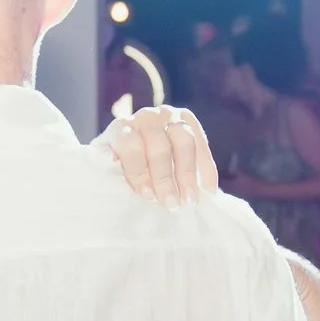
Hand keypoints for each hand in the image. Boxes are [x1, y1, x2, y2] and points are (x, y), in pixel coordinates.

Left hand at [99, 106, 216, 206]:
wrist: (138, 147)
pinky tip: (207, 191)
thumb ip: (113, 174)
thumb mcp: (111, 169)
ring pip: (183, 141)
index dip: (138, 172)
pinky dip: (206, 169)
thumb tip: (119, 186)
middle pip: (159, 146)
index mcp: (121, 129)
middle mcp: (145, 117)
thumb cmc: (122, 166)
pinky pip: (201, 144)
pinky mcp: (188, 120)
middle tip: (172, 205)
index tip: (147, 196)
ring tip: (190, 200)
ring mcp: (168, 116)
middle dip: (165, 179)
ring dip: (188, 174)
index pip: (130, 145)